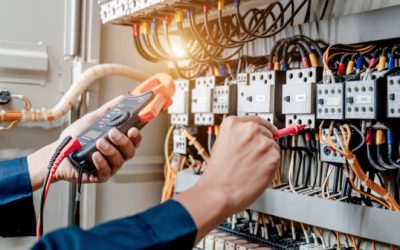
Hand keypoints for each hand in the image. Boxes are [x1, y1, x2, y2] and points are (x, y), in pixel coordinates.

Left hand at [27, 96, 141, 190]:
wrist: (58, 152)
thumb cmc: (76, 138)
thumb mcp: (93, 120)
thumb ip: (108, 110)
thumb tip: (122, 99)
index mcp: (118, 142)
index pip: (134, 140)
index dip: (136, 136)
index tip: (133, 129)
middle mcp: (117, 154)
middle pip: (130, 151)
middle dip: (123, 141)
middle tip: (112, 132)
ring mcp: (109, 166)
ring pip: (119, 161)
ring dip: (110, 150)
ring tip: (99, 142)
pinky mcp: (99, 175)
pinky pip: (106, 171)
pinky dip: (102, 162)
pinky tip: (95, 155)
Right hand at [201, 116, 279, 213]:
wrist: (219, 192)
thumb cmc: (218, 174)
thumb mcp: (221, 144)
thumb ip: (237, 136)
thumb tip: (252, 137)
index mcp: (233, 124)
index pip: (255, 120)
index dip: (261, 127)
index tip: (266, 130)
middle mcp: (249, 129)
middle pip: (266, 132)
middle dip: (262, 144)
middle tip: (252, 158)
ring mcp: (262, 142)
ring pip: (273, 145)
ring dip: (266, 155)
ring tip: (251, 167)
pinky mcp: (273, 156)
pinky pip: (277, 158)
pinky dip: (271, 166)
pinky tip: (257, 172)